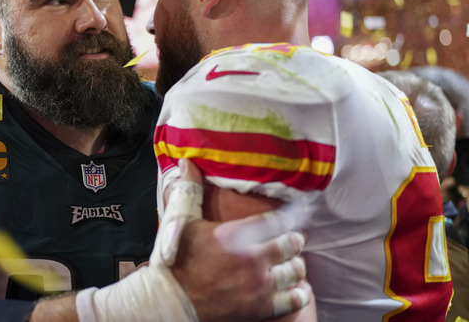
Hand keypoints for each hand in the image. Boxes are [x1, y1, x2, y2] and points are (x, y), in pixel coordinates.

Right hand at [163, 159, 309, 320]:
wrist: (170, 302)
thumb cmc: (173, 261)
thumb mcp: (180, 221)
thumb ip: (189, 190)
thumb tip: (187, 162)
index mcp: (235, 235)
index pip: (277, 219)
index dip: (291, 214)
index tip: (298, 210)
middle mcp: (252, 259)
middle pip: (292, 245)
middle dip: (294, 240)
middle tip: (293, 239)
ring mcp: (259, 286)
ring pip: (295, 271)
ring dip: (295, 265)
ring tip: (291, 263)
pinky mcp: (260, 308)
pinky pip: (294, 299)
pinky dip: (298, 292)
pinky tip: (294, 288)